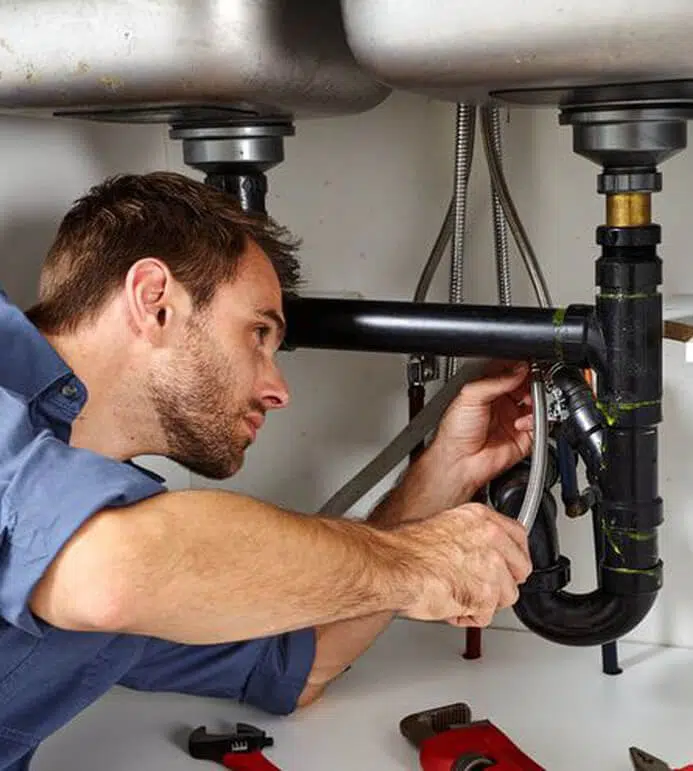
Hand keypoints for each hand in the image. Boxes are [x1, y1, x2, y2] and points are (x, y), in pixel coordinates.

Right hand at [394, 502, 530, 626]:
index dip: (514, 556)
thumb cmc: (406, 550)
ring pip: (507, 596)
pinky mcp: (485, 595)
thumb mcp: (444, 525)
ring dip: (484, 602)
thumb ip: (470, 536)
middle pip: (520, 570)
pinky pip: (485, 616)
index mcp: (482, 519)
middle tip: (481, 585)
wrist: (392, 566)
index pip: (520, 537)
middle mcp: (492, 539)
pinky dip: (468, 617)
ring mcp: (491, 567)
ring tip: (459, 594)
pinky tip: (451, 605)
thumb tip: (476, 548)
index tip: (510, 564)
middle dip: (503, 582)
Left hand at [427, 361, 533, 498]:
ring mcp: (514, 419)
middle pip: (527, 386)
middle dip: (533, 382)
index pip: (510, 371)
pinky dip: (535, 420)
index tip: (527, 364)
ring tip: (528, 401)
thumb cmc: (455, 432)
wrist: (458, 462)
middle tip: (533, 381)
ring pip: (537, 403)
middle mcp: (502, 403)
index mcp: (488, 390)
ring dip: (536, 401)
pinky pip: (540, 425)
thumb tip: (518, 369)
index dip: (519, 366)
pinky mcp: (524, 437)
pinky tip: (521, 422)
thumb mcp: (470, 396)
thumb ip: (495, 381)